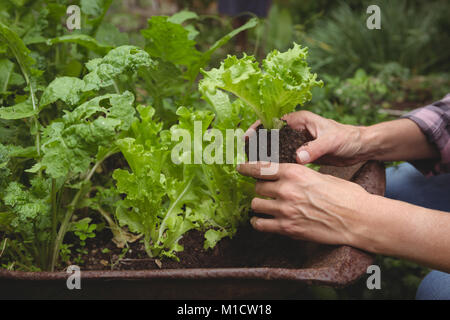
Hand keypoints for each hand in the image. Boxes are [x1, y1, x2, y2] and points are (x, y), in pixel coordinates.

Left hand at [237, 161, 370, 245]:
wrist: (358, 219)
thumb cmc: (345, 195)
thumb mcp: (320, 176)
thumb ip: (298, 176)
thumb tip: (285, 177)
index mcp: (295, 172)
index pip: (261, 168)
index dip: (247, 168)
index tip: (240, 168)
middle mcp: (286, 189)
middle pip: (257, 186)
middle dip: (260, 188)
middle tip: (266, 191)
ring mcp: (285, 210)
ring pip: (255, 204)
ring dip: (259, 205)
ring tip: (266, 206)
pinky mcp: (287, 228)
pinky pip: (260, 224)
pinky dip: (258, 222)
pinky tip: (261, 221)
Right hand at [245, 111, 365, 165]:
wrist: (361, 148)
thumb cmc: (348, 138)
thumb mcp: (331, 141)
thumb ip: (314, 149)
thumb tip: (298, 158)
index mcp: (300, 120)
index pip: (273, 121)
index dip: (258, 128)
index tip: (247, 138)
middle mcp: (296, 130)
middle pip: (270, 135)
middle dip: (257, 143)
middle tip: (245, 155)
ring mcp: (298, 142)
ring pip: (276, 147)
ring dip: (265, 155)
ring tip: (252, 165)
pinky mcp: (302, 153)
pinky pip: (284, 157)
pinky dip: (276, 163)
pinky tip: (268, 172)